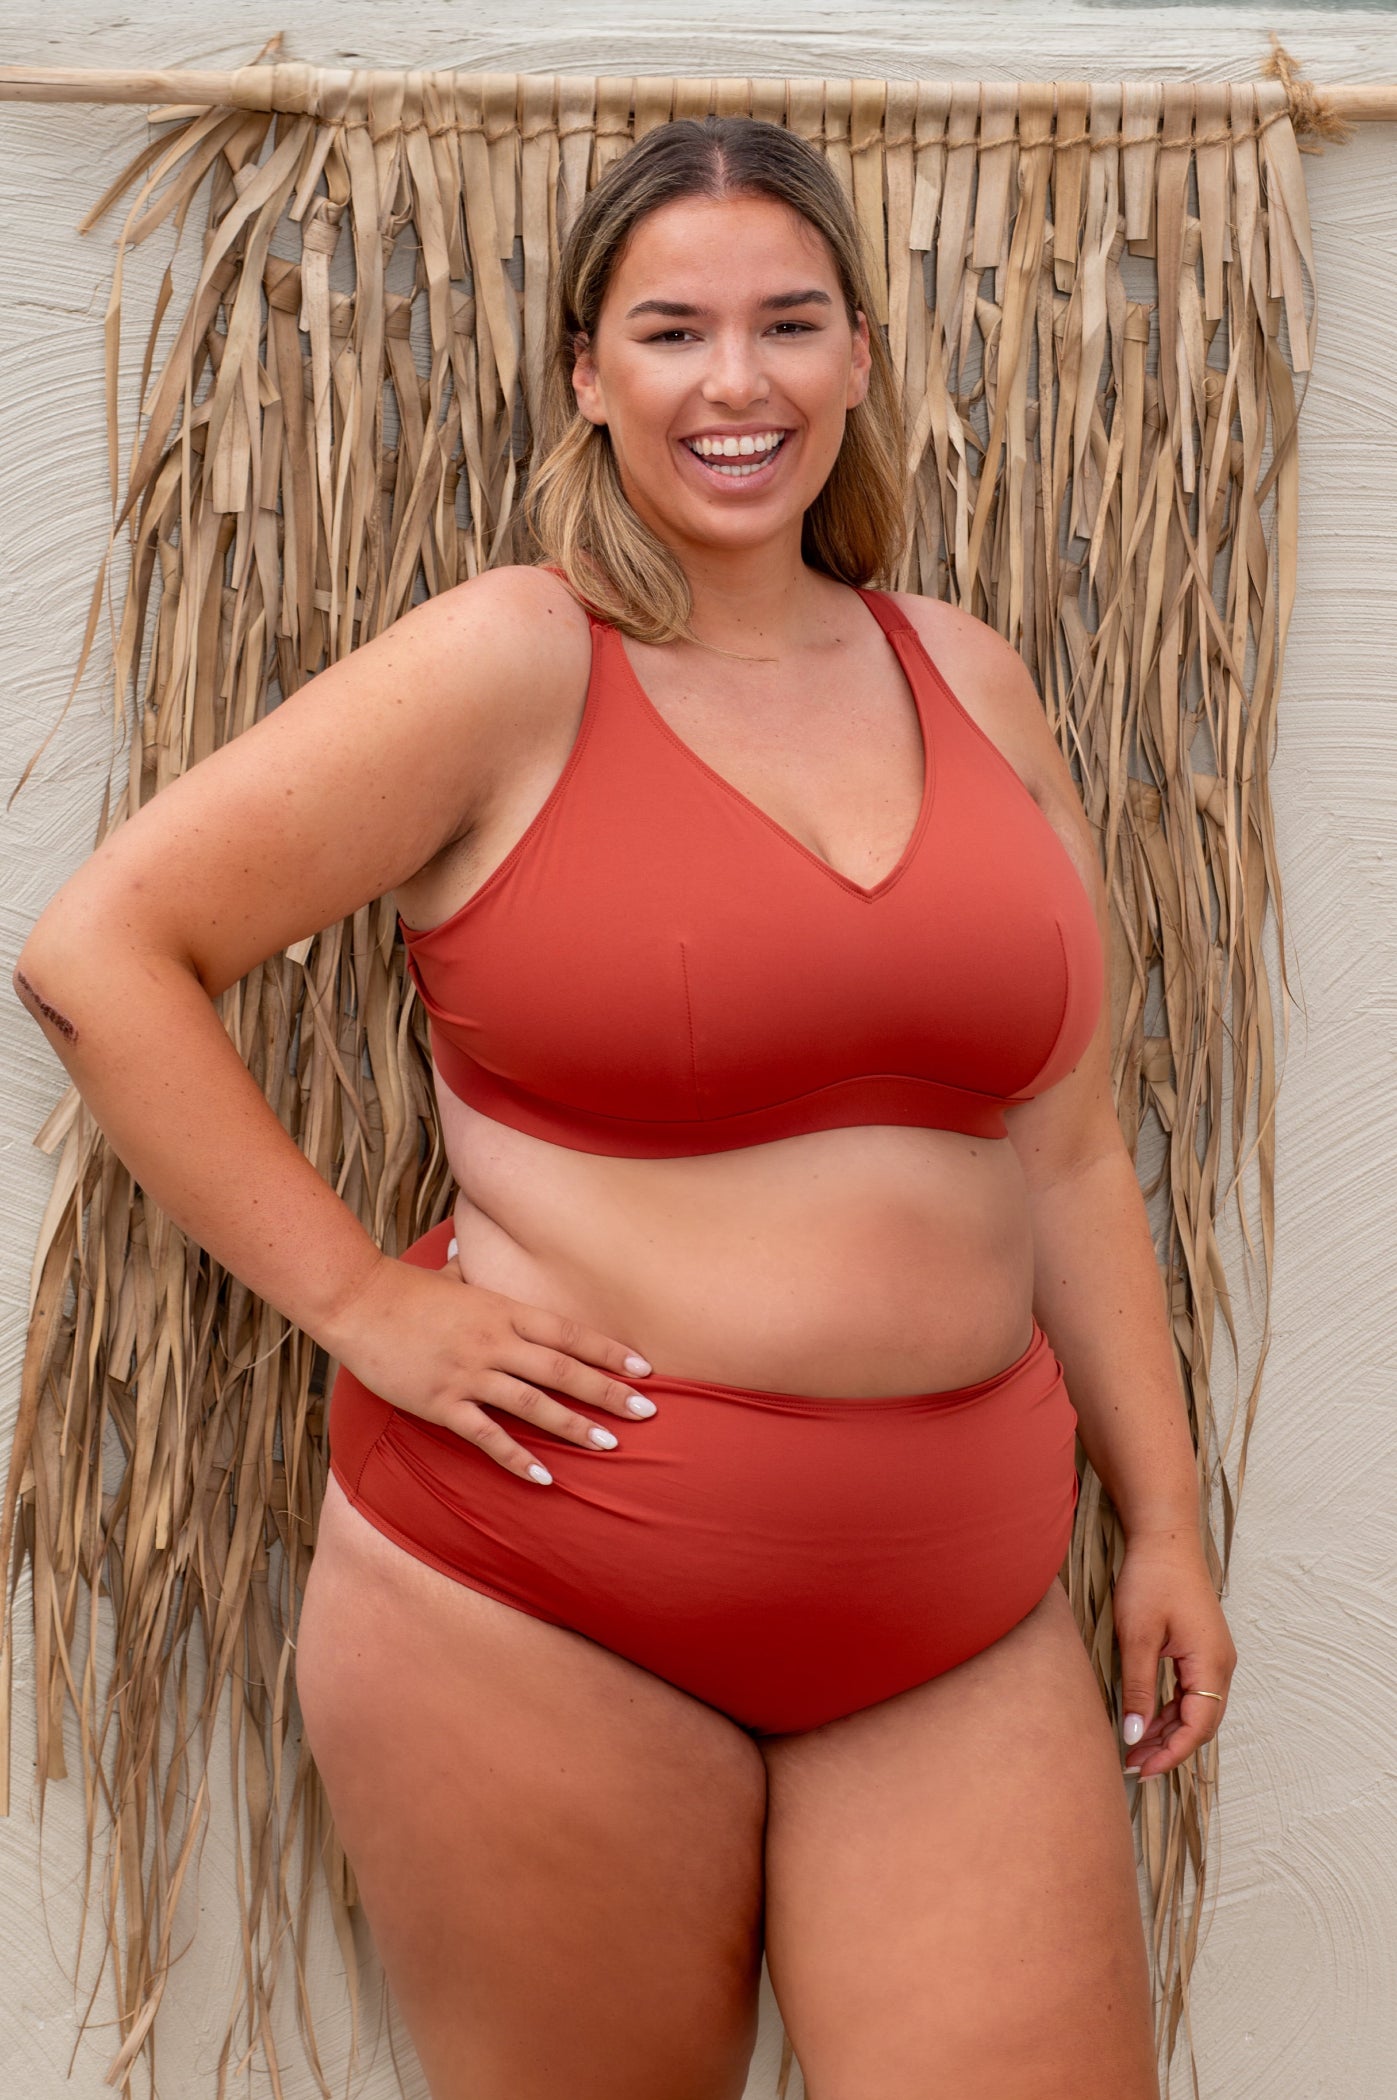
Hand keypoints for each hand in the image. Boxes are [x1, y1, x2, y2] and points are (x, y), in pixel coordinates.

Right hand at [329, 1246, 656, 1484]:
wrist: (356, 1302)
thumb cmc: (403, 1288)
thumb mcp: (449, 1276)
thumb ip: (470, 1272)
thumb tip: (468, 1250)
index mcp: (503, 1310)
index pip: (569, 1333)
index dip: (609, 1352)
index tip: (644, 1368)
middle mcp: (495, 1342)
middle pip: (563, 1371)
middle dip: (609, 1393)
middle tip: (647, 1412)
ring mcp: (469, 1374)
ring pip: (534, 1405)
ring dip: (575, 1427)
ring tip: (610, 1445)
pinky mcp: (442, 1403)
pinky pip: (487, 1436)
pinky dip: (517, 1458)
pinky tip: (545, 1477)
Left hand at [1113, 1531, 1237, 1778]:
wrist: (1164, 1536)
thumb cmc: (1151, 1579)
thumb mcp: (1137, 1636)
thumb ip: (1139, 1688)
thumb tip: (1135, 1735)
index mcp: (1211, 1664)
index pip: (1197, 1727)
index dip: (1170, 1754)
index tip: (1139, 1770)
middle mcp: (1221, 1665)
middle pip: (1200, 1723)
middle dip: (1168, 1748)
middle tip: (1131, 1764)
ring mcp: (1214, 1656)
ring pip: (1195, 1709)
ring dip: (1168, 1729)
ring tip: (1134, 1746)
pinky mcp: (1201, 1648)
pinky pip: (1191, 1691)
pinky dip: (1170, 1708)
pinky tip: (1146, 1717)